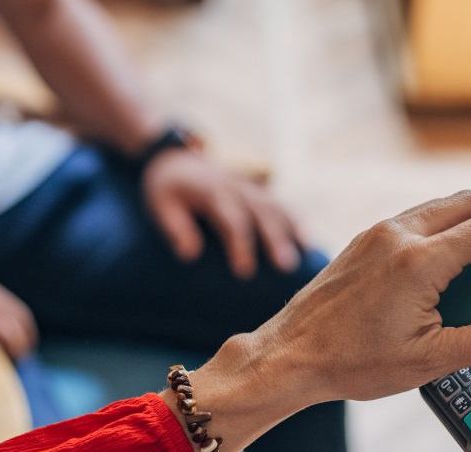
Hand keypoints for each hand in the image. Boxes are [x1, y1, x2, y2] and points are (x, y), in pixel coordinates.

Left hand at [143, 150, 301, 279]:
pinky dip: (298, 222)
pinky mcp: (260, 192)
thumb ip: (176, 227)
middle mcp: (238, 187)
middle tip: (286, 267)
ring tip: (306, 256)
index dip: (240, 244)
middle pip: (262, 213)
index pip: (231, 219)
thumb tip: (190, 255)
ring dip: (293, 230)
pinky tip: (308, 244)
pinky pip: (284, 205)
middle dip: (275, 239)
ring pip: (278, 207)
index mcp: (213, 191)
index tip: (245, 271)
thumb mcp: (161, 205)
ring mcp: (252, 187)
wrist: (177, 159)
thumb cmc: (168, 190)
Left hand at [181, 192, 470, 451]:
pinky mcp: (364, 241)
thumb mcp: (430, 361)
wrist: (288, 356)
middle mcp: (399, 235)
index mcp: (420, 261)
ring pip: (444, 205)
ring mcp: (378, 234)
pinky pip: (420, 216)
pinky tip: (461, 239)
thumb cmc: (352, 363)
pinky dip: (451, 218)